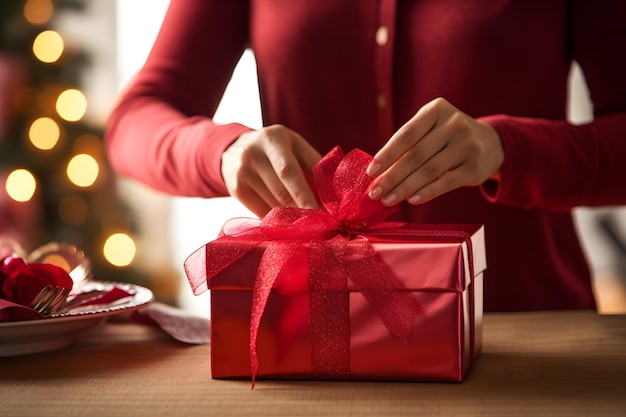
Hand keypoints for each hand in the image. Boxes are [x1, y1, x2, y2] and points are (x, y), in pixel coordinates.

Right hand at [221, 124, 321, 216]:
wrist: (235, 148)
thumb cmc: (277, 149)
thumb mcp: (295, 146)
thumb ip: (314, 164)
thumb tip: (332, 192)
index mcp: (273, 139)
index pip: (288, 171)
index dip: (303, 193)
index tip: (318, 212)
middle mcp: (253, 154)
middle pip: (280, 191)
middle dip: (301, 210)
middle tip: (318, 223)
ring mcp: (241, 172)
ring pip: (272, 205)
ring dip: (291, 217)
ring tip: (305, 221)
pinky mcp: (235, 189)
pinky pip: (260, 212)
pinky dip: (276, 219)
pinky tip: (286, 220)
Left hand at [366, 97, 503, 205]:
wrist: (488, 144)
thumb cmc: (446, 138)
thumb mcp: (430, 129)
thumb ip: (407, 144)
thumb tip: (377, 172)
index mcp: (436, 110)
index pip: (406, 134)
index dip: (387, 154)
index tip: (371, 172)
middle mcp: (454, 124)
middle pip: (416, 155)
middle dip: (392, 176)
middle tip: (374, 192)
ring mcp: (466, 145)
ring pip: (429, 170)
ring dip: (405, 188)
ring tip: (388, 199)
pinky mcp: (474, 167)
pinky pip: (446, 183)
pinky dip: (427, 192)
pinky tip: (411, 200)